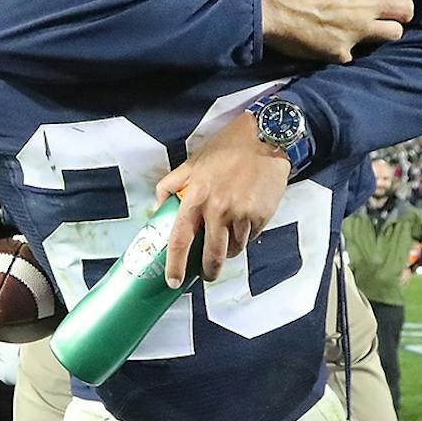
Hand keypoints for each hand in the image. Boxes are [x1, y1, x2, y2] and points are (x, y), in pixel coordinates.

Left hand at [153, 112, 288, 286]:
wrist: (264, 138)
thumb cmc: (226, 150)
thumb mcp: (191, 163)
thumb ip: (171, 186)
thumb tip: (157, 208)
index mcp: (196, 197)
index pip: (180, 239)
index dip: (175, 265)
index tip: (173, 281)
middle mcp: (217, 208)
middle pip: (211, 255)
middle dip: (209, 270)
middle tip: (207, 274)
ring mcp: (241, 214)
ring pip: (234, 248)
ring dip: (230, 249)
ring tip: (229, 235)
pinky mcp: (261, 215)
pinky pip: (251, 237)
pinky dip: (246, 235)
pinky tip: (245, 219)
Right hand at [256, 0, 412, 62]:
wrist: (267, 9)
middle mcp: (364, 8)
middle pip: (406, 10)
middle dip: (402, 8)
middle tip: (386, 8)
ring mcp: (354, 33)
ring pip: (392, 34)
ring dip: (385, 29)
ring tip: (370, 27)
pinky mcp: (339, 53)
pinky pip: (354, 53)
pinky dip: (346, 47)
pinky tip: (334, 41)